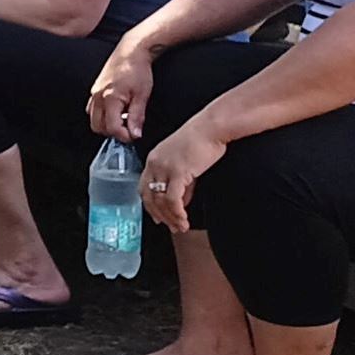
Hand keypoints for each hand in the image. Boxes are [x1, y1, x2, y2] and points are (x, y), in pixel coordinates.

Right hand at [88, 38, 156, 138]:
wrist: (131, 51)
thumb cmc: (138, 69)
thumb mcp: (142, 95)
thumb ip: (137, 116)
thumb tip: (135, 134)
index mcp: (110, 98)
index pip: (112, 128)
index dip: (124, 136)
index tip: (134, 136)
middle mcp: (98, 96)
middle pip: (98, 127)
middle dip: (113, 132)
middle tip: (128, 130)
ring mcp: (94, 92)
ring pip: (93, 119)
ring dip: (106, 124)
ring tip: (122, 119)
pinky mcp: (94, 89)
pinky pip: (91, 109)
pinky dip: (101, 115)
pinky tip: (115, 111)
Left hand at [140, 118, 226, 234]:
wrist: (211, 128)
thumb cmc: (201, 141)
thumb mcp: (185, 164)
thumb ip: (182, 184)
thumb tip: (181, 203)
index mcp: (154, 159)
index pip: (144, 187)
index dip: (150, 205)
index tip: (157, 217)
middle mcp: (154, 163)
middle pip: (149, 196)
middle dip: (159, 215)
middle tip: (171, 227)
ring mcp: (164, 167)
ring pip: (160, 201)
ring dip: (170, 218)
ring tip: (181, 227)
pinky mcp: (177, 171)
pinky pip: (172, 199)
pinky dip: (177, 213)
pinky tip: (184, 220)